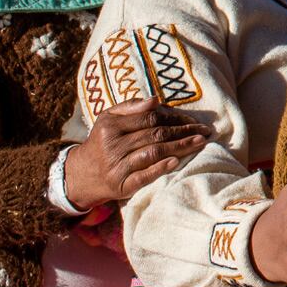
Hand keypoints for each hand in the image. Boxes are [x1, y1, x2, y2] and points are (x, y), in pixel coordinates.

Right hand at [63, 103, 210, 208]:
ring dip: (180, 148)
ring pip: (153, 153)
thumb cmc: (102, 142)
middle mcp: (113, 146)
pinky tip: (176, 162)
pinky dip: (160, 169)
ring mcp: (117, 167)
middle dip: (184, 132)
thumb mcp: (108, 119)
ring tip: (200, 143)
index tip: (193, 120)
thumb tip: (156, 100)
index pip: (150, 119)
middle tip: (206, 131)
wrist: (80, 175)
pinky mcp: (121, 186)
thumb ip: (130, 107)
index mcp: (111, 126)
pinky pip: (143, 177)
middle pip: (155, 135)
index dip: (174, 118)